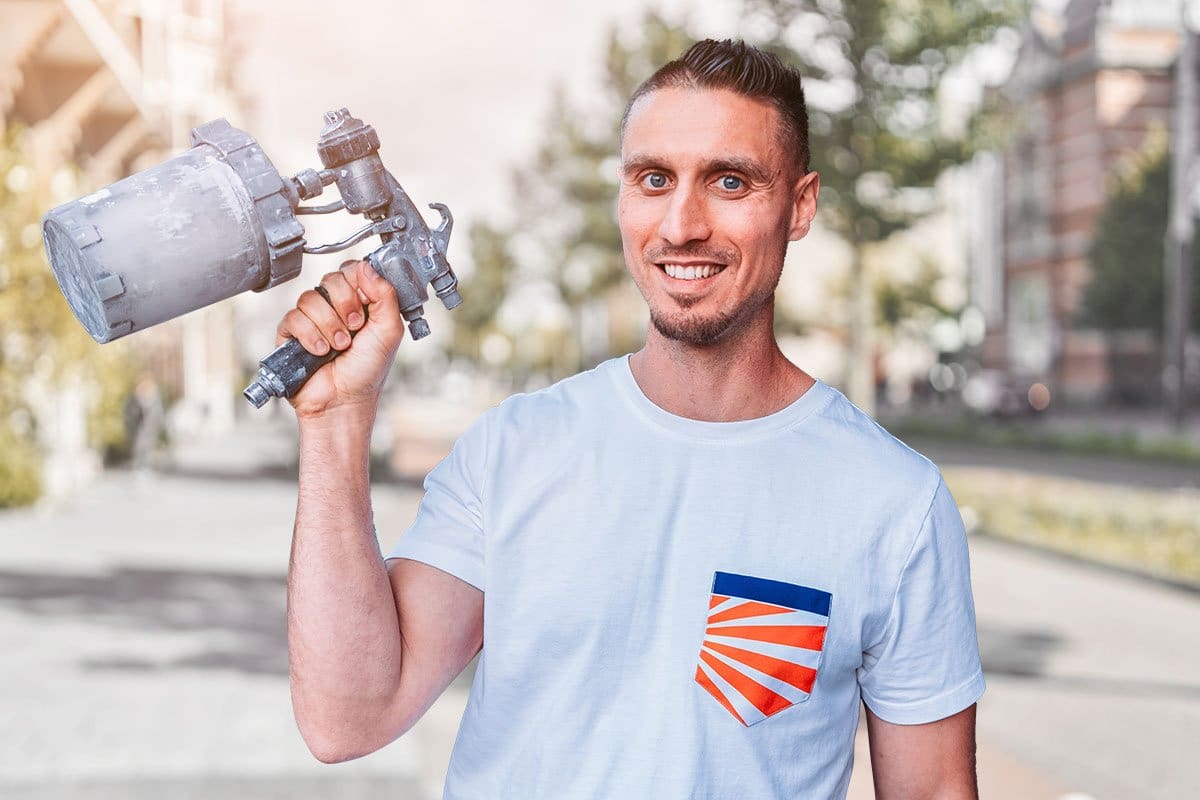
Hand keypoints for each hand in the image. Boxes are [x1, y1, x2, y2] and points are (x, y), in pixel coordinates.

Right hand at [276, 259, 404, 419]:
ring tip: (339, 346)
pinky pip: (294, 318)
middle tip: (354, 328)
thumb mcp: (389, 330)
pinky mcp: (291, 333)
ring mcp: (312, 319)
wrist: (344, 400)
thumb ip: (386, 295)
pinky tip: (320, 351)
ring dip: (329, 325)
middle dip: (345, 306)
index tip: (365, 306)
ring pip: (310, 298)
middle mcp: (334, 307)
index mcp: (359, 302)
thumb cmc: (367, 371)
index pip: (352, 271)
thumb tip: (368, 267)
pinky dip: (311, 336)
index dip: (357, 284)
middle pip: (330, 279)